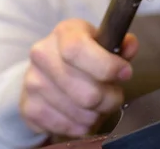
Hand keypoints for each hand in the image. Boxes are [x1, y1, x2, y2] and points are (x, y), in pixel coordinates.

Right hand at [20, 19, 137, 136]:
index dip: (107, 66)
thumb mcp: (103, 43)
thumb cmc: (84, 57)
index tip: (125, 73)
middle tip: (114, 96)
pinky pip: (68, 127)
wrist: (47, 74)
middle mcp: (43, 54)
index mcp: (65, 33)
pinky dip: (83, 126)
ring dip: (97, 114)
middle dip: (110, 99)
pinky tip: (83, 114)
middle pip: (86, 92)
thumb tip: (130, 45)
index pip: (78, 50)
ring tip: (98, 105)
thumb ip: (119, 45)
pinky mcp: (29, 108)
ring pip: (81, 113)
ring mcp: (32, 82)